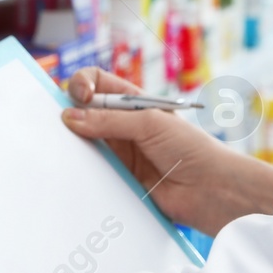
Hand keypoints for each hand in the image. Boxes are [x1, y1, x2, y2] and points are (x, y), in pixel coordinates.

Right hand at [62, 69, 272, 235]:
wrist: (211, 190)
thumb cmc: (191, 148)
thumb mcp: (149, 123)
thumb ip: (109, 120)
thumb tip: (69, 117)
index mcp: (132, 101)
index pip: (97, 83)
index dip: (82, 84)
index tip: (80, 96)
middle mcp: (123, 124)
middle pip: (84, 111)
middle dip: (70, 112)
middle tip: (62, 123)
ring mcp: (120, 151)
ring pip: (84, 141)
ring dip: (74, 143)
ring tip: (68, 148)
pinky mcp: (118, 177)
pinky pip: (91, 170)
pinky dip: (81, 168)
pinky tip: (78, 170)